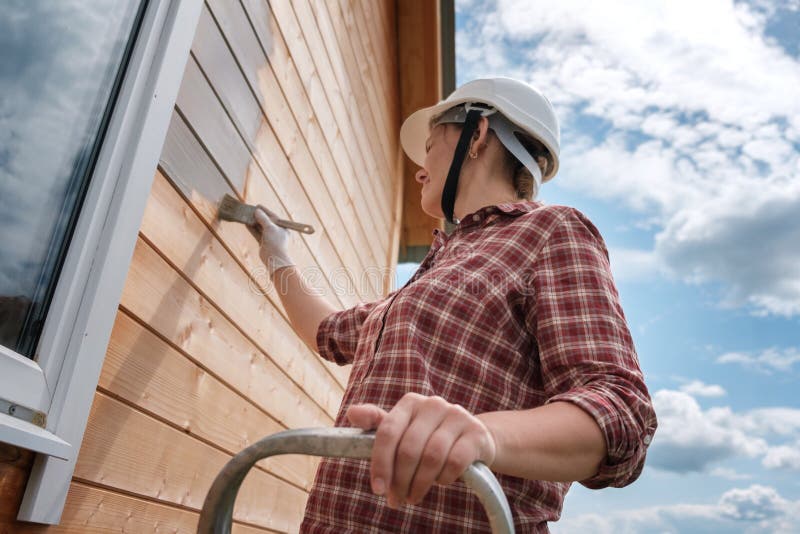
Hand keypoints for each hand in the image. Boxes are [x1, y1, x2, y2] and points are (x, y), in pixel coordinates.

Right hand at [251, 206, 294, 275]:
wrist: (274, 258)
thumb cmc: (276, 242)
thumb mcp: (270, 227)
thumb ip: (263, 218)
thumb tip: (257, 210)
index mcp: (283, 227)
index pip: (273, 216)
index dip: (265, 211)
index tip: (258, 205)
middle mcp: (277, 232)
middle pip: (266, 221)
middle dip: (258, 216)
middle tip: (250, 209)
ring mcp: (270, 237)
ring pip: (260, 227)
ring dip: (254, 222)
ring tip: (246, 215)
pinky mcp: (264, 243)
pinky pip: (257, 233)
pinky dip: (252, 228)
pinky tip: (246, 223)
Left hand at [346, 393, 496, 508]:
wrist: (475, 437)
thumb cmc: (429, 436)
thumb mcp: (404, 429)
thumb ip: (377, 423)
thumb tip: (351, 413)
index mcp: (410, 402)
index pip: (388, 432)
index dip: (380, 463)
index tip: (378, 490)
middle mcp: (433, 404)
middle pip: (409, 449)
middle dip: (400, 480)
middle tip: (396, 500)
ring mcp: (457, 416)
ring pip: (431, 457)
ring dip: (419, 484)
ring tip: (413, 496)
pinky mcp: (476, 433)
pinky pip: (454, 462)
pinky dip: (443, 478)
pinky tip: (440, 482)